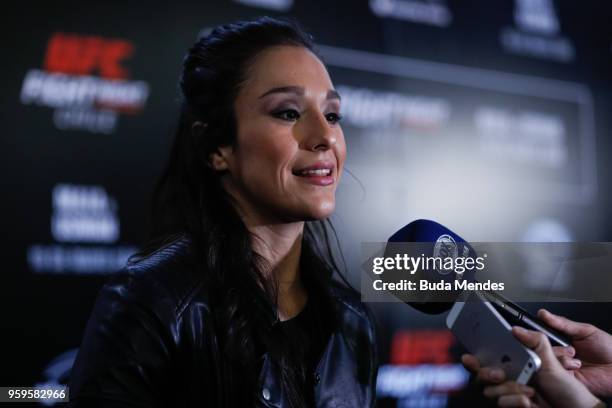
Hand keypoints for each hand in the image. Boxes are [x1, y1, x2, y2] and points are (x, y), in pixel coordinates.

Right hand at [483, 327, 602, 407]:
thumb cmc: (570, 389)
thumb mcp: (555, 360)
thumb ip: (537, 342)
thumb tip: (516, 329)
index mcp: (520, 363)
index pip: (491, 357)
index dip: (475, 357)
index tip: (469, 357)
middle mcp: (513, 378)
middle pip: (484, 375)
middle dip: (488, 373)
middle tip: (499, 373)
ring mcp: (513, 394)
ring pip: (492, 391)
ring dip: (510, 390)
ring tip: (529, 391)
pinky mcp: (515, 406)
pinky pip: (503, 404)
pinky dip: (516, 403)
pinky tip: (530, 402)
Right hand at [538, 309, 611, 396]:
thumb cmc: (609, 349)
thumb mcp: (586, 331)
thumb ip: (564, 323)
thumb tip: (544, 314)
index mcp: (561, 340)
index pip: (541, 335)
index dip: (536, 333)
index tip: (532, 331)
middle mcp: (559, 353)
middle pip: (540, 348)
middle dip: (549, 346)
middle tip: (566, 347)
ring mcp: (561, 366)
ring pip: (546, 360)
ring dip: (558, 358)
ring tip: (574, 358)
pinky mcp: (566, 379)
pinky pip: (555, 374)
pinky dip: (561, 369)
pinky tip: (574, 366)